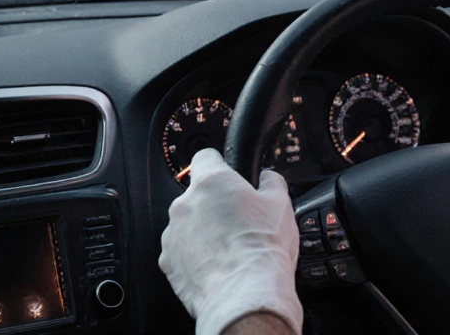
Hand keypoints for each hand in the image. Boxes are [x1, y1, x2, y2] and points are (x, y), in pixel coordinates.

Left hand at [159, 149, 302, 334]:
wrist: (245, 293)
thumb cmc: (262, 249)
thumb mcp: (280, 203)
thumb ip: (270, 182)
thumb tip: (267, 178)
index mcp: (211, 182)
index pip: (206, 156)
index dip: (220, 165)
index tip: (229, 175)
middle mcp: (185, 204)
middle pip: (197, 195)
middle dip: (214, 204)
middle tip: (238, 221)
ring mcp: (173, 234)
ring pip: (188, 224)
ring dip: (203, 231)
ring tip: (229, 249)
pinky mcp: (168, 262)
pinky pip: (181, 251)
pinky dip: (195, 256)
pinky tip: (217, 265)